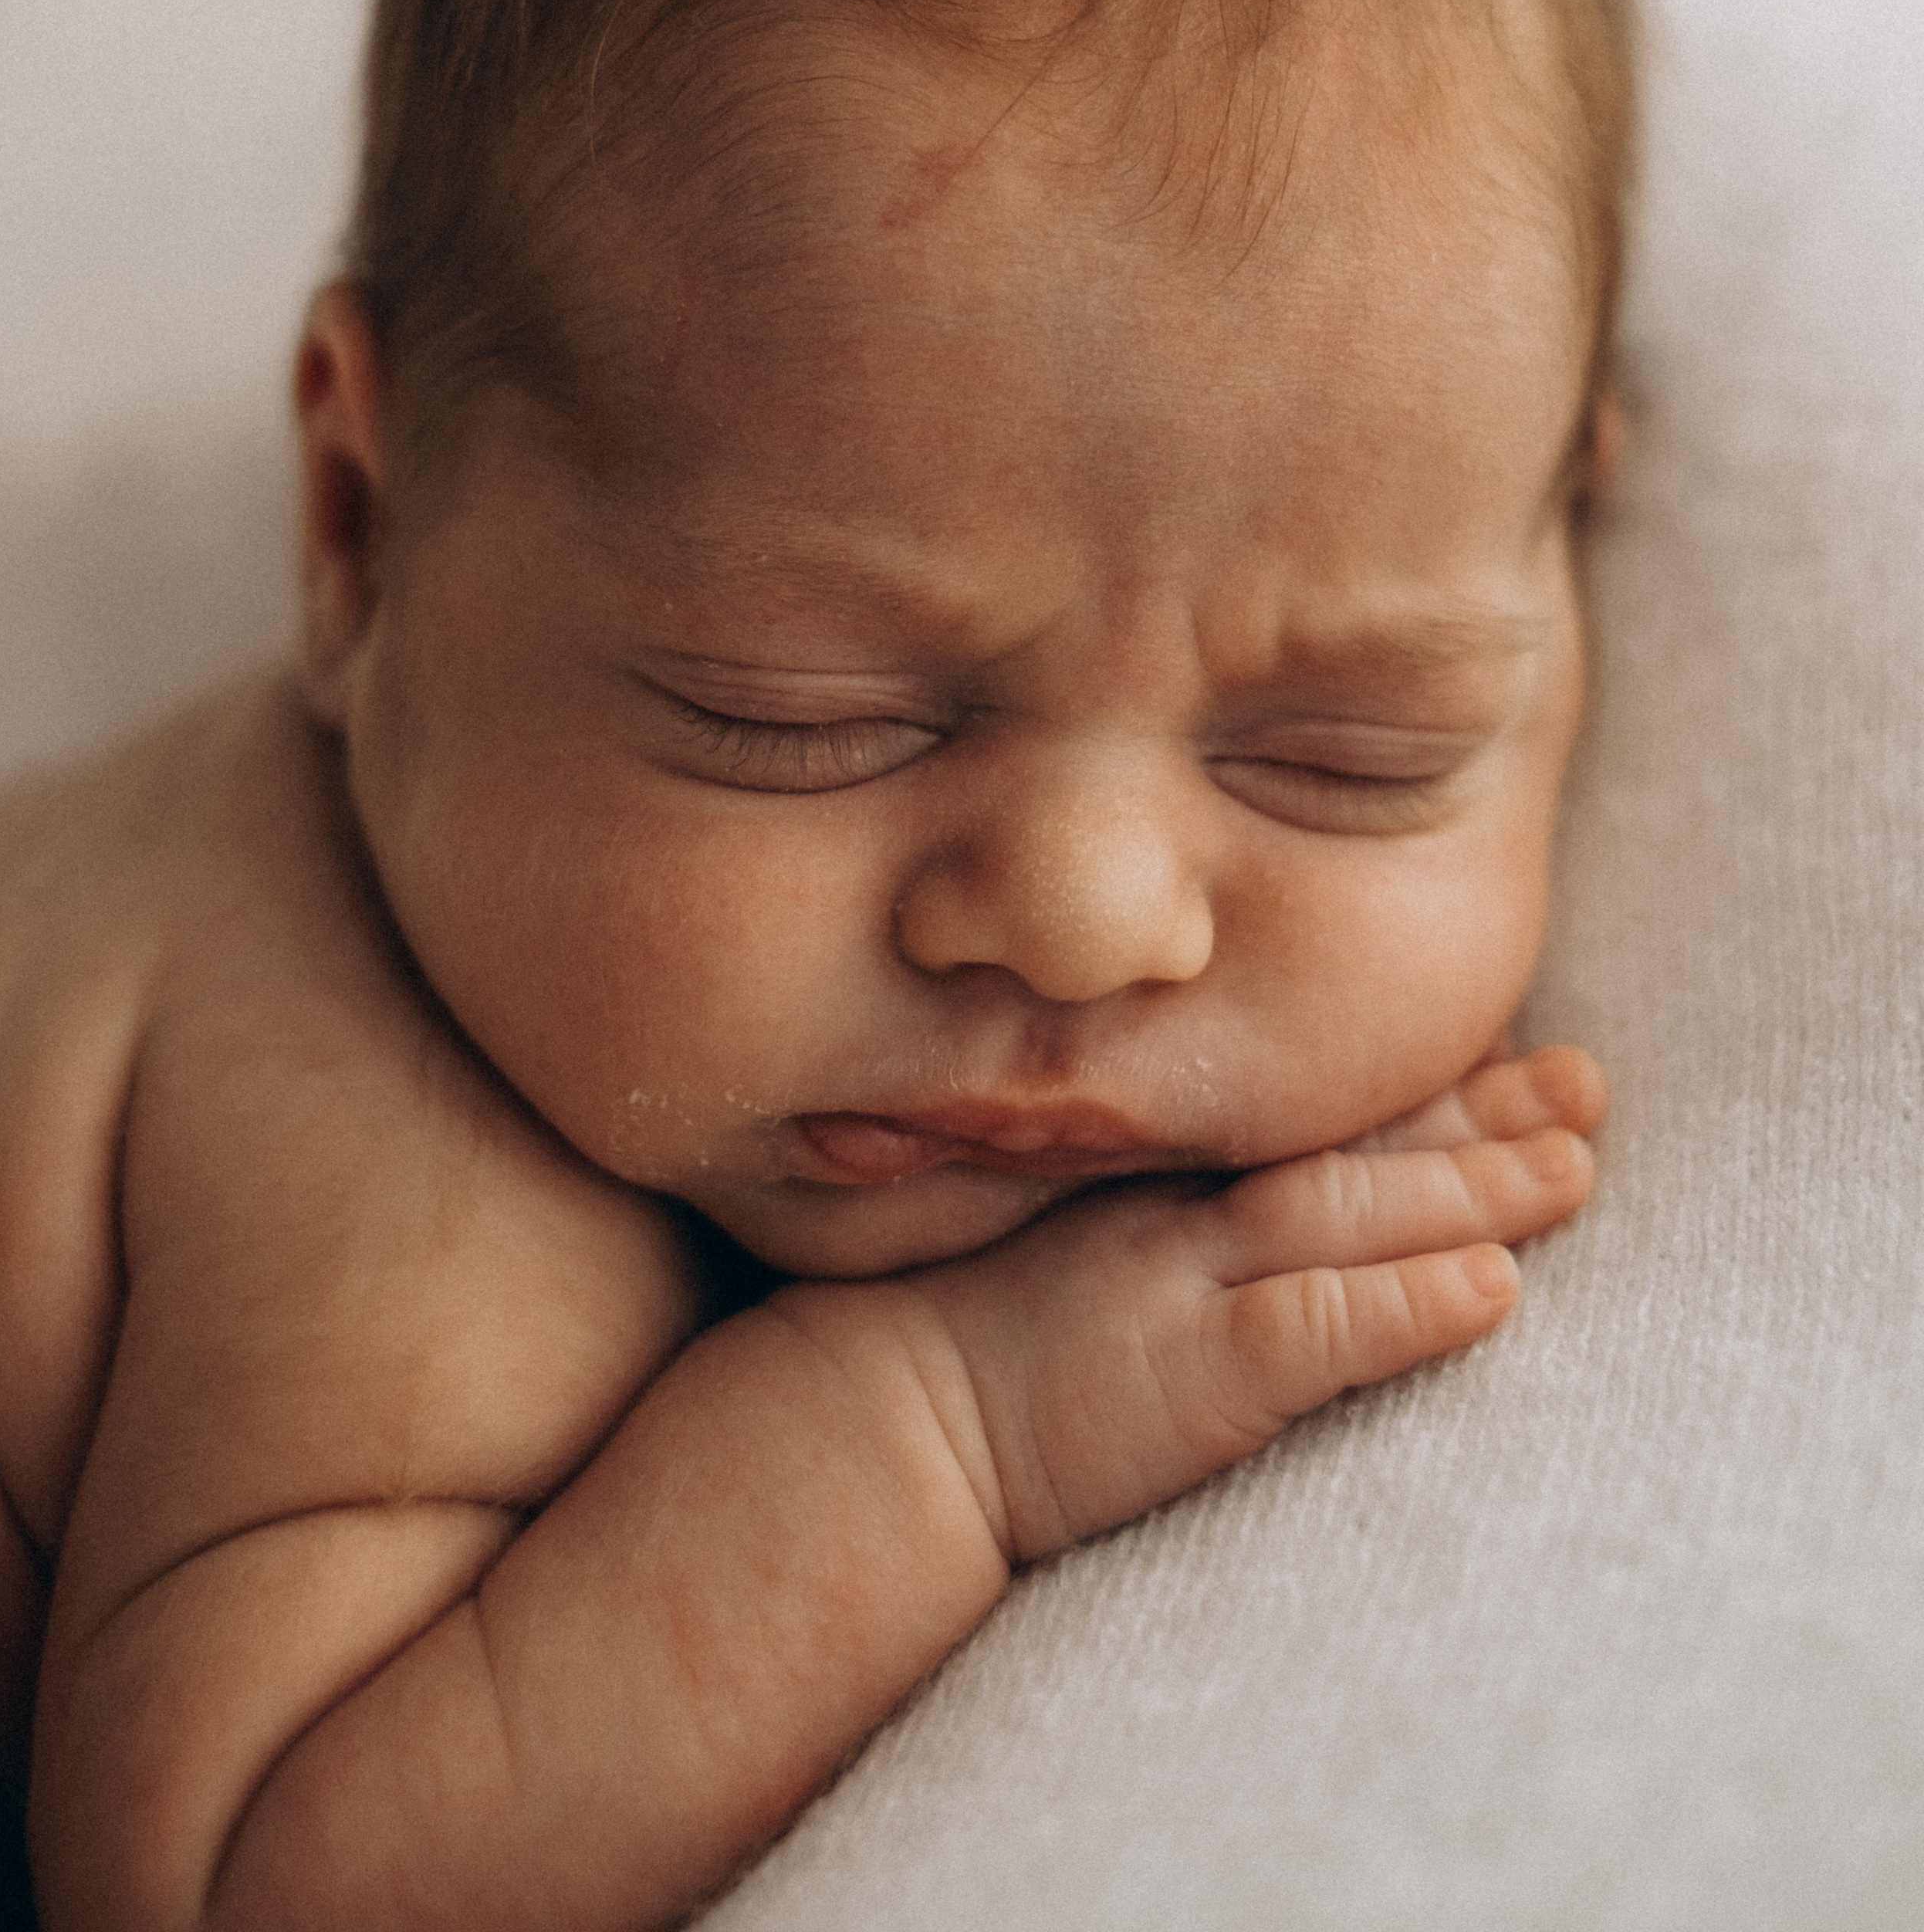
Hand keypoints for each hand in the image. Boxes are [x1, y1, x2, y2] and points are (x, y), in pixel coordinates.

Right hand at [888, 1045, 1602, 1563]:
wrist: (881, 1426)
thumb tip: (1246, 1207)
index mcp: (1159, 1183)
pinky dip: (1404, 1305)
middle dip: (1481, 1114)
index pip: (1311, 1118)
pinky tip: (1494, 1293)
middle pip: (1352, 1148)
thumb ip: (1148, 1214)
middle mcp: (1179, 1211)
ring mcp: (1182, 1283)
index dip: (1422, 1085)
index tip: (1519, 1049)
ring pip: (1349, 1216)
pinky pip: (1312, 1331)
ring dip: (1473, 1191)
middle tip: (1592, 1084)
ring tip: (1578, 1171)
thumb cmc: (969, 1350)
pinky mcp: (1185, 1375)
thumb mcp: (1065, 1253)